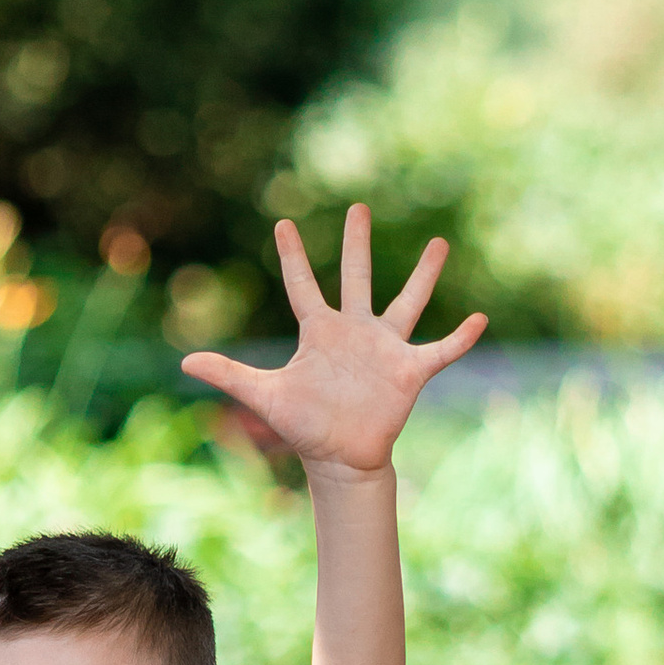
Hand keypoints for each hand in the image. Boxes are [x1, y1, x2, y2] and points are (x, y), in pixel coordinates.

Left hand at [180, 205, 483, 474]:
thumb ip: (229, 374)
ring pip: (407, 301)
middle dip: (356, 244)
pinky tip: (480, 319)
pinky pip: (440, 350)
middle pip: (355, 277)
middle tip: (358, 206)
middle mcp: (354, 330)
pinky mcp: (409, 370)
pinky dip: (460, 338)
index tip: (283, 223)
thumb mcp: (265, 396)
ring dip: (424, 275)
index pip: (302, 286)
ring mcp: (384, 347)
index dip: (292, 257)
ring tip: (439, 244)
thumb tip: (183, 363)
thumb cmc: (305, 425)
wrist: (341, 458)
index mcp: (319, 332)